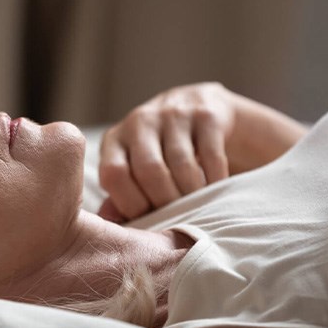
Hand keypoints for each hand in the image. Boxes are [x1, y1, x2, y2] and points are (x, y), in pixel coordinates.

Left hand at [98, 82, 235, 221]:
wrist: (197, 107)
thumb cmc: (160, 153)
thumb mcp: (133, 169)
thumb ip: (121, 196)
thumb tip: (113, 220)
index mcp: (115, 140)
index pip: (114, 174)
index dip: (130, 204)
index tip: (149, 220)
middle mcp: (139, 122)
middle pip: (149, 170)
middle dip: (165, 202)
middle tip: (178, 218)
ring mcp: (173, 114)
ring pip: (181, 164)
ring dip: (191, 194)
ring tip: (197, 208)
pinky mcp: (206, 114)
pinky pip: (211, 156)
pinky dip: (214, 181)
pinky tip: (214, 192)